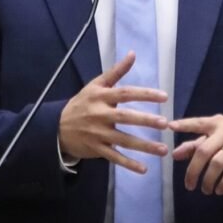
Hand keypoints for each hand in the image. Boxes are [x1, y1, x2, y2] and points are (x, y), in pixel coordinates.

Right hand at [58, 51, 168, 172]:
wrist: (57, 127)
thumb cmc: (82, 103)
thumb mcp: (96, 85)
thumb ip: (116, 71)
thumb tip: (133, 54)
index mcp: (101, 97)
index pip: (126, 93)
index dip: (145, 94)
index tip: (165, 97)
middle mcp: (99, 115)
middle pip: (125, 117)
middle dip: (145, 121)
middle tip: (165, 124)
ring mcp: (97, 134)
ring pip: (123, 141)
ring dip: (143, 146)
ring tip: (163, 150)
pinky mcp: (95, 149)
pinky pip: (114, 157)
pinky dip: (128, 164)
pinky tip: (144, 169)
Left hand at [169, 114, 222, 194]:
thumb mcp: (213, 142)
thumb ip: (193, 146)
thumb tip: (174, 154)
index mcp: (216, 123)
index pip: (198, 123)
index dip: (185, 125)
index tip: (170, 126)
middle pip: (204, 150)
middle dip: (194, 171)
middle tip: (189, 186)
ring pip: (218, 162)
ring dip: (209, 180)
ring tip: (205, 190)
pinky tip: (219, 190)